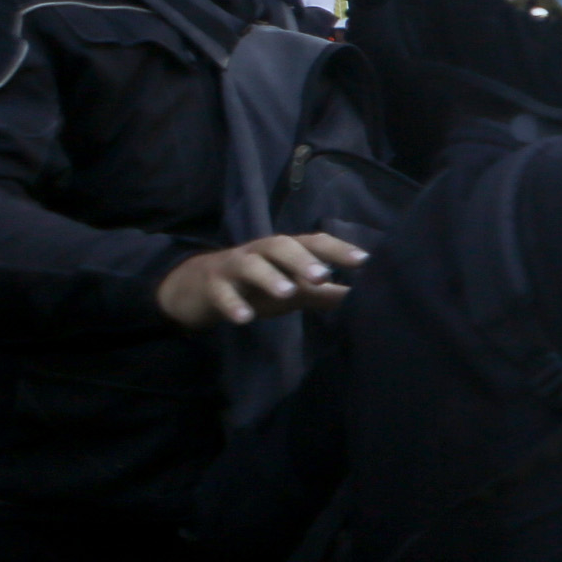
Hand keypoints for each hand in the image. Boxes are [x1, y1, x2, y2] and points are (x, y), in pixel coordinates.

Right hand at [155, 230, 364, 330]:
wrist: (198, 286)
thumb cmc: (256, 286)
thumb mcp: (293, 289)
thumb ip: (325, 293)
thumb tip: (364, 298)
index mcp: (283, 251)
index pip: (313, 242)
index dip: (337, 249)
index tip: (363, 261)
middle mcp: (259, 252)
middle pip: (280, 246)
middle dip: (302, 259)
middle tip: (323, 276)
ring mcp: (233, 267)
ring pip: (250, 264)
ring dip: (269, 276)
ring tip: (288, 292)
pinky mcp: (211, 286)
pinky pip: (221, 293)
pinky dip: (233, 305)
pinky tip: (244, 319)